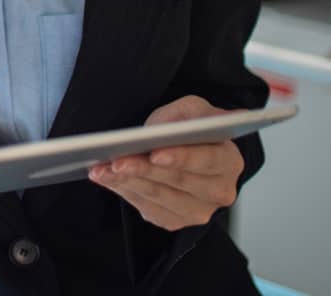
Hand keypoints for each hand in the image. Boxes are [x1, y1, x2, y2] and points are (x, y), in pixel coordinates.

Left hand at [88, 95, 243, 231]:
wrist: (180, 151)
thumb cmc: (187, 130)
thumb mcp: (192, 110)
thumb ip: (194, 113)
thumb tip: (198, 123)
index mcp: (229, 161)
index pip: (206, 160)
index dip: (181, 158)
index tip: (155, 153)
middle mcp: (219, 191)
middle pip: (178, 181)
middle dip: (144, 169)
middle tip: (116, 160)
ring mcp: (198, 210)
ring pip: (158, 197)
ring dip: (127, 182)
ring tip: (102, 169)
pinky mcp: (175, 220)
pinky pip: (146, 208)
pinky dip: (123, 191)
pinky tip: (106, 178)